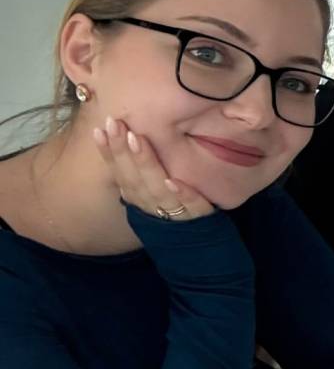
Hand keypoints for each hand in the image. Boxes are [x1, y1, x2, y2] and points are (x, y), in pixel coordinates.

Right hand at [93, 116, 213, 220]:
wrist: (198, 244)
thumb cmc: (172, 208)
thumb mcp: (151, 191)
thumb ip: (138, 171)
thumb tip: (120, 141)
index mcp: (138, 197)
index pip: (120, 173)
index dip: (108, 153)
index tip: (99, 129)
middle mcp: (151, 204)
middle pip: (133, 178)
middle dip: (122, 151)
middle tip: (115, 124)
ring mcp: (174, 212)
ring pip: (157, 189)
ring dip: (145, 164)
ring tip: (137, 139)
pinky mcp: (199, 217)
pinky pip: (191, 206)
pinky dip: (182, 194)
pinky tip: (172, 181)